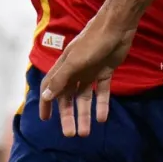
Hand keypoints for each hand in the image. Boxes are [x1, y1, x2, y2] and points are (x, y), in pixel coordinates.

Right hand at [37, 21, 134, 135]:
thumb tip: (45, 97)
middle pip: (68, 97)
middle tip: (70, 134)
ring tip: (85, 133)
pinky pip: (102, 92)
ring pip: (84, 98)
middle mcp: (75, 71)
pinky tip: (102, 118)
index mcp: (64, 67)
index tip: (45, 119)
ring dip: (84, 114)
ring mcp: (91, 72)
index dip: (46, 103)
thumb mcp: (75, 62)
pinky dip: (102, 105)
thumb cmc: (93, 42)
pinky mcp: (106, 72)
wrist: (118, 27)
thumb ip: (61, 79)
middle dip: (68, 116)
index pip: (50, 88)